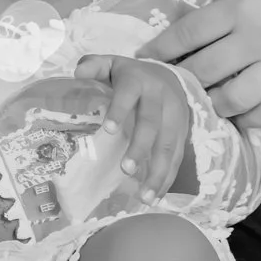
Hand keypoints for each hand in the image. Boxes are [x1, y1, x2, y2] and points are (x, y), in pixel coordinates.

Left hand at [74, 55, 193, 199]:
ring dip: (158, 171)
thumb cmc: (130, 76)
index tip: (108, 130)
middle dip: (140, 148)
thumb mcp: (111, 64)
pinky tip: (156, 195)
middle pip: (151, 124)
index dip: (119, 110)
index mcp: (137, 81)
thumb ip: (94, 66)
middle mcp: (159, 98)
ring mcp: (175, 116)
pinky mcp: (183, 132)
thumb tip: (77, 74)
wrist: (168, 75)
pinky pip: (177, 156)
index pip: (127, 94)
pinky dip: (167, 177)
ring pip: (169, 144)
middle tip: (126, 170)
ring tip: (144, 196)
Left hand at [138, 0, 260, 127]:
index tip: (144, 60)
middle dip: (180, 80)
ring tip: (201, 102)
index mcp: (241, 7)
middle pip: (203, 72)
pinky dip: (252, 120)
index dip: (160, 51)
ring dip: (211, 105)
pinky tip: (239, 117)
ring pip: (234, 100)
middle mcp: (258, 40)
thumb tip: (202, 20)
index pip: (187, 36)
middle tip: (167, 85)